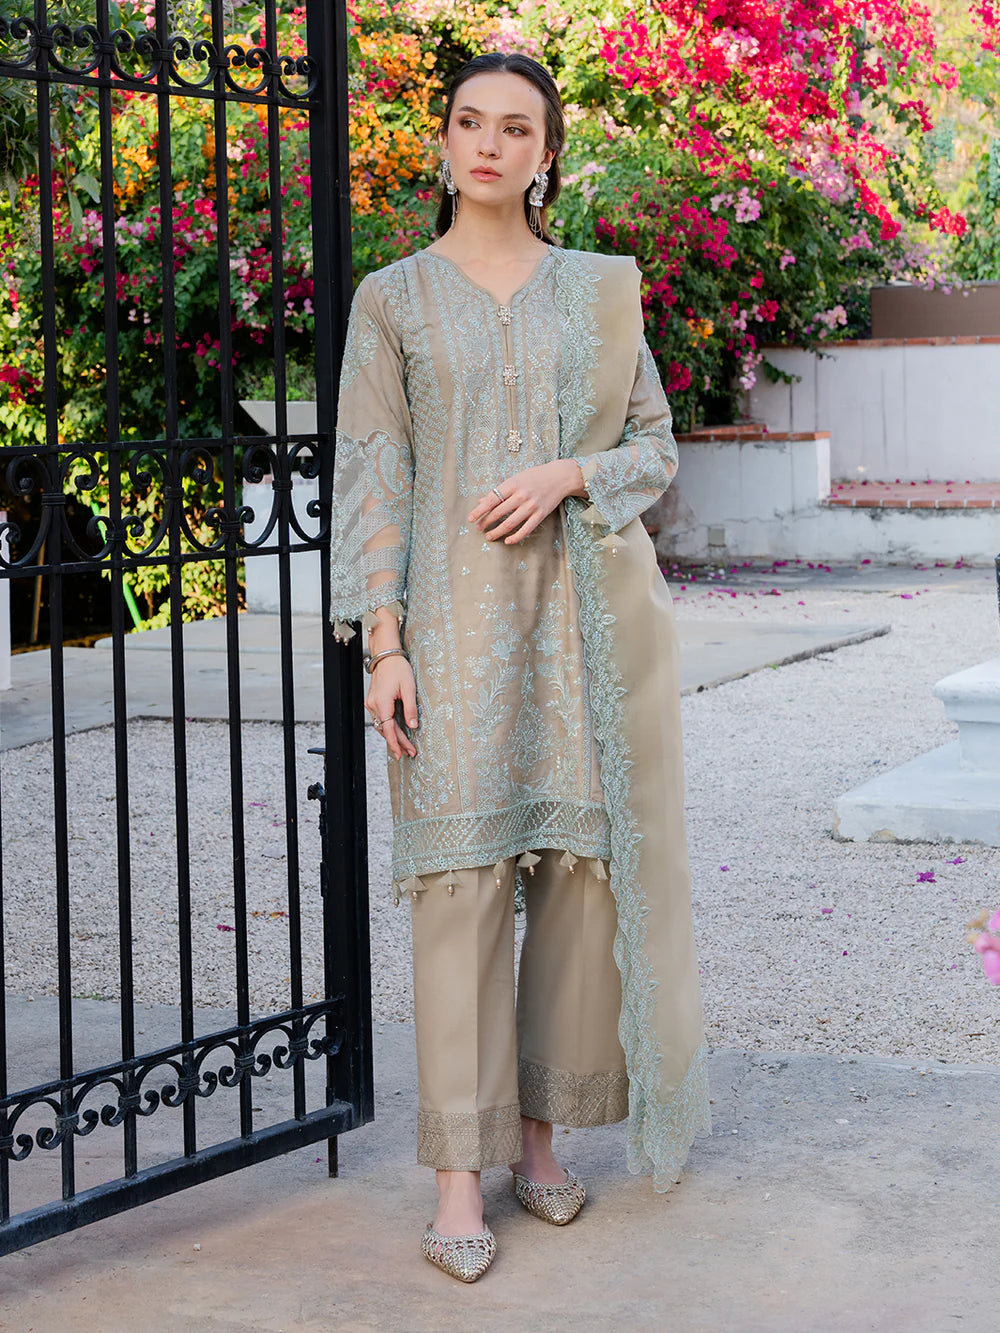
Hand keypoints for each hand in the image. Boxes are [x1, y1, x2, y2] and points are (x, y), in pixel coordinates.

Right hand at [365, 657, 417, 759]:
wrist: (386, 657)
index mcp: (382, 702)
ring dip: (392, 736)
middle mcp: (373, 705)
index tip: (403, 753)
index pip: (389, 729)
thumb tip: (413, 726)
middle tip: (409, 753)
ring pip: (381, 726)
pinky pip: (380, 719)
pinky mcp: (373, 702)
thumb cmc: (398, 669)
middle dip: (397, 742)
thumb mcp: (409, 688)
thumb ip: (410, 708)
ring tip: (404, 747)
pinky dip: (388, 728)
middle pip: (385, 730)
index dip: (396, 743)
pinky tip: (396, 734)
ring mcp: (371, 704)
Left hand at [467, 459, 581, 544]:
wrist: (560, 477)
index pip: (491, 499)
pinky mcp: (541, 514)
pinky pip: (526, 529)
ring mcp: (531, 506)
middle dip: (486, 522)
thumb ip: (499, 491)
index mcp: (512, 484)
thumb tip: (481, 502)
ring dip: (497, 531)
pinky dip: (516, 537)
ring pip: (510, 523)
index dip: (479, 511)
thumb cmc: (535, 476)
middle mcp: (521, 495)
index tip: (470, 519)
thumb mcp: (516, 479)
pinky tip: (507, 541)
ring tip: (489, 536)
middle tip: (479, 529)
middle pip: (498, 513)